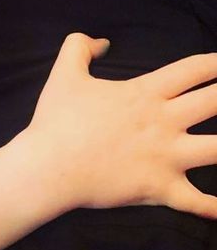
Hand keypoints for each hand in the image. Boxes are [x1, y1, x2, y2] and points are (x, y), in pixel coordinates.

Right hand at [26, 33, 216, 217]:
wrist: (49, 165)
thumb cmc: (57, 119)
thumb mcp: (64, 73)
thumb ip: (79, 47)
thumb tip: (102, 41)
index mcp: (145, 93)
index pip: (193, 70)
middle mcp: (164, 122)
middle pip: (216, 102)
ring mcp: (166, 157)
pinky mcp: (160, 188)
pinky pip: (198, 202)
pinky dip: (216, 208)